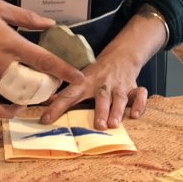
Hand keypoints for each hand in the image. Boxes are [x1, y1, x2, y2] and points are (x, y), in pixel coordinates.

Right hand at [0, 0, 83, 118]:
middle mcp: (1, 65)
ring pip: (18, 97)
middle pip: (35, 83)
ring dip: (34, 98)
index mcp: (10, 43)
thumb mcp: (0, 8)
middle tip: (58, 83)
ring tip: (43, 93)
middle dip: (51, 86)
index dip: (65, 71)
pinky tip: (18, 107)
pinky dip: (7, 113)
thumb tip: (51, 25)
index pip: (44, 61)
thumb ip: (28, 17)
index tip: (79, 78)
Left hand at [39, 7, 167, 127]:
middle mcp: (102, 84)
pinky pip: (140, 94)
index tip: (46, 120)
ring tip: (114, 124)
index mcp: (85, 83)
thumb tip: (43, 103)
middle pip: (101, 97)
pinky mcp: (133, 87)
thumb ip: (64, 94)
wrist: (121, 55)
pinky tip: (135, 115)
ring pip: (120, 97)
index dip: (56, 107)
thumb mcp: (80, 80)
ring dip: (117, 110)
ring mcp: (119, 86)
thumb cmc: (97, 73)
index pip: (69, 94)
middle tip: (98, 126)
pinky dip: (140, 104)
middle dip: (100, 111)